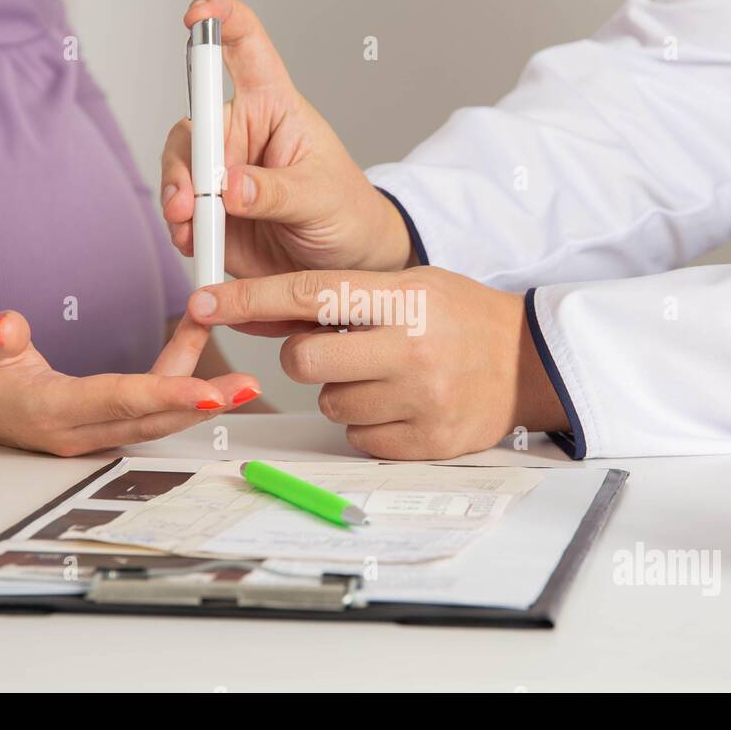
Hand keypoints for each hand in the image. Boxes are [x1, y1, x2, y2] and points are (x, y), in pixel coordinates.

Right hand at [0, 311, 259, 456]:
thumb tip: (9, 327)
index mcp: (44, 411)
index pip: (118, 402)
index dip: (167, 395)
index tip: (212, 392)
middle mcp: (73, 430)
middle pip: (150, 418)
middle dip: (204, 404)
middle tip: (249, 386)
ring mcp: (85, 431)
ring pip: (152, 413)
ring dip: (196, 391)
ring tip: (238, 368)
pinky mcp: (94, 423)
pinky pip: (142, 403)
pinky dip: (172, 378)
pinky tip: (192, 343)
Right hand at [161, 0, 412, 278]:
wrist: (345, 264)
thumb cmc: (346, 212)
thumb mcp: (321, 197)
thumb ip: (276, 192)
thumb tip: (229, 187)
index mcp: (274, 105)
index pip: (246, 46)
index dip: (221, 19)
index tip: (197, 16)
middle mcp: (240, 132)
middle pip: (196, 124)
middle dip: (185, 161)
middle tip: (190, 201)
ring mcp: (221, 172)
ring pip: (179, 168)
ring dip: (176, 196)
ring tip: (189, 226)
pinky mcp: (211, 212)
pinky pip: (180, 211)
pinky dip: (181, 227)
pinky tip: (194, 242)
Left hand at [185, 268, 567, 459]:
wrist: (528, 362)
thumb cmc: (459, 317)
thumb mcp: (409, 286)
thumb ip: (342, 298)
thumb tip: (258, 309)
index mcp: (404, 299)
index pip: (308, 294)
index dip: (248, 298)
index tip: (202, 301)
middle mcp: (410, 350)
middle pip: (305, 358)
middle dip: (304, 354)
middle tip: (335, 348)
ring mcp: (419, 401)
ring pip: (328, 402)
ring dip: (340, 390)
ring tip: (382, 375)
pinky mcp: (426, 444)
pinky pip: (357, 437)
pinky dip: (365, 422)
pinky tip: (397, 403)